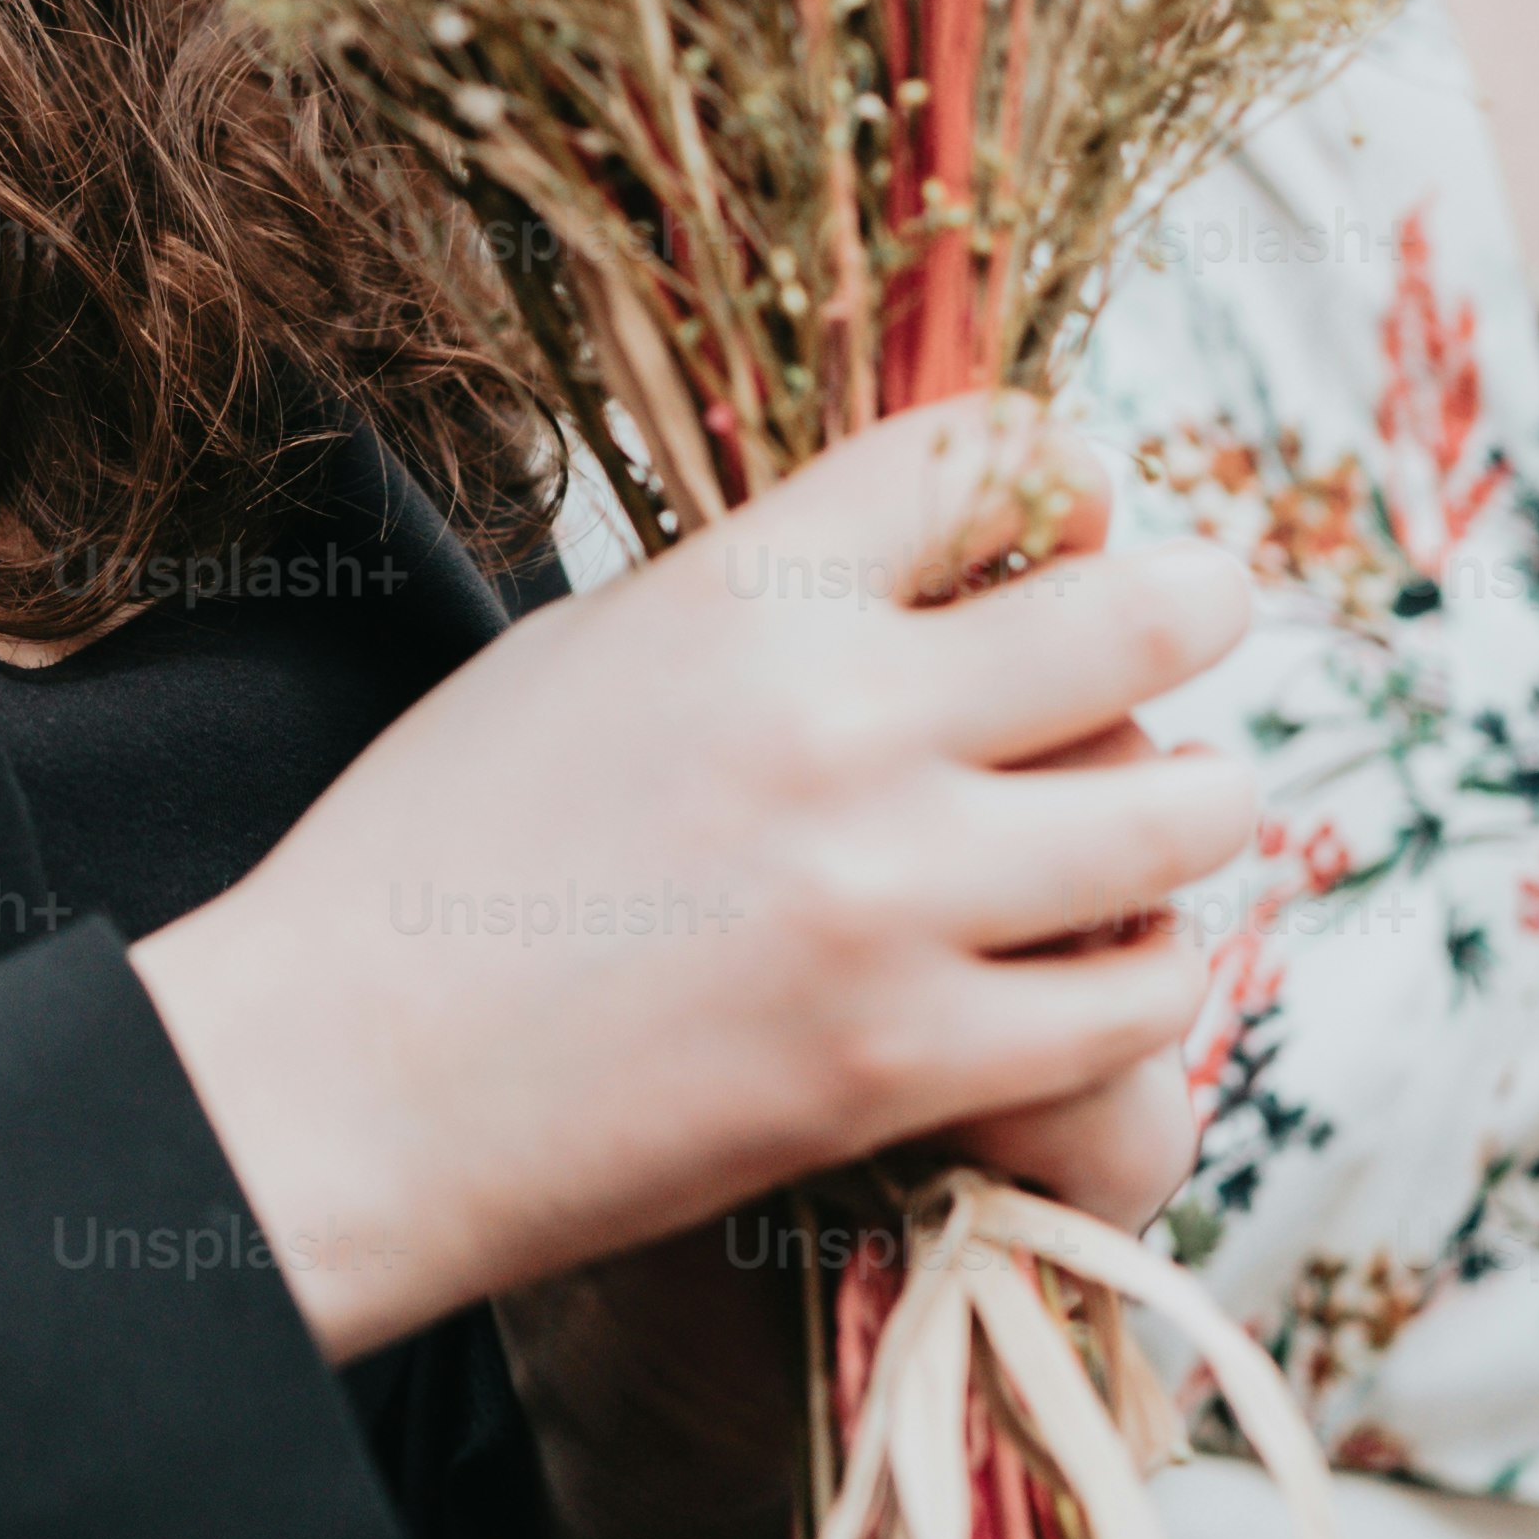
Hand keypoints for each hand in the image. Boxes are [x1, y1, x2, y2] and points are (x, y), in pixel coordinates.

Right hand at [125, 397, 1250, 1361]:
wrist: (340, 1084)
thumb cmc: (437, 857)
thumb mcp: (590, 649)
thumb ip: (770, 599)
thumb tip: (945, 570)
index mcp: (740, 592)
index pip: (996, 454)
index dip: (1066, 471)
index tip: (1077, 516)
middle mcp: (837, 722)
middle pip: (1146, 619)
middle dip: (1199, 609)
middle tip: (1197, 626)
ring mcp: (886, 900)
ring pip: (1183, 814)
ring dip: (1186, 808)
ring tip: (1154, 819)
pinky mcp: (906, 1064)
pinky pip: (1137, 998)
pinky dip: (1142, 974)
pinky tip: (1094, 964)